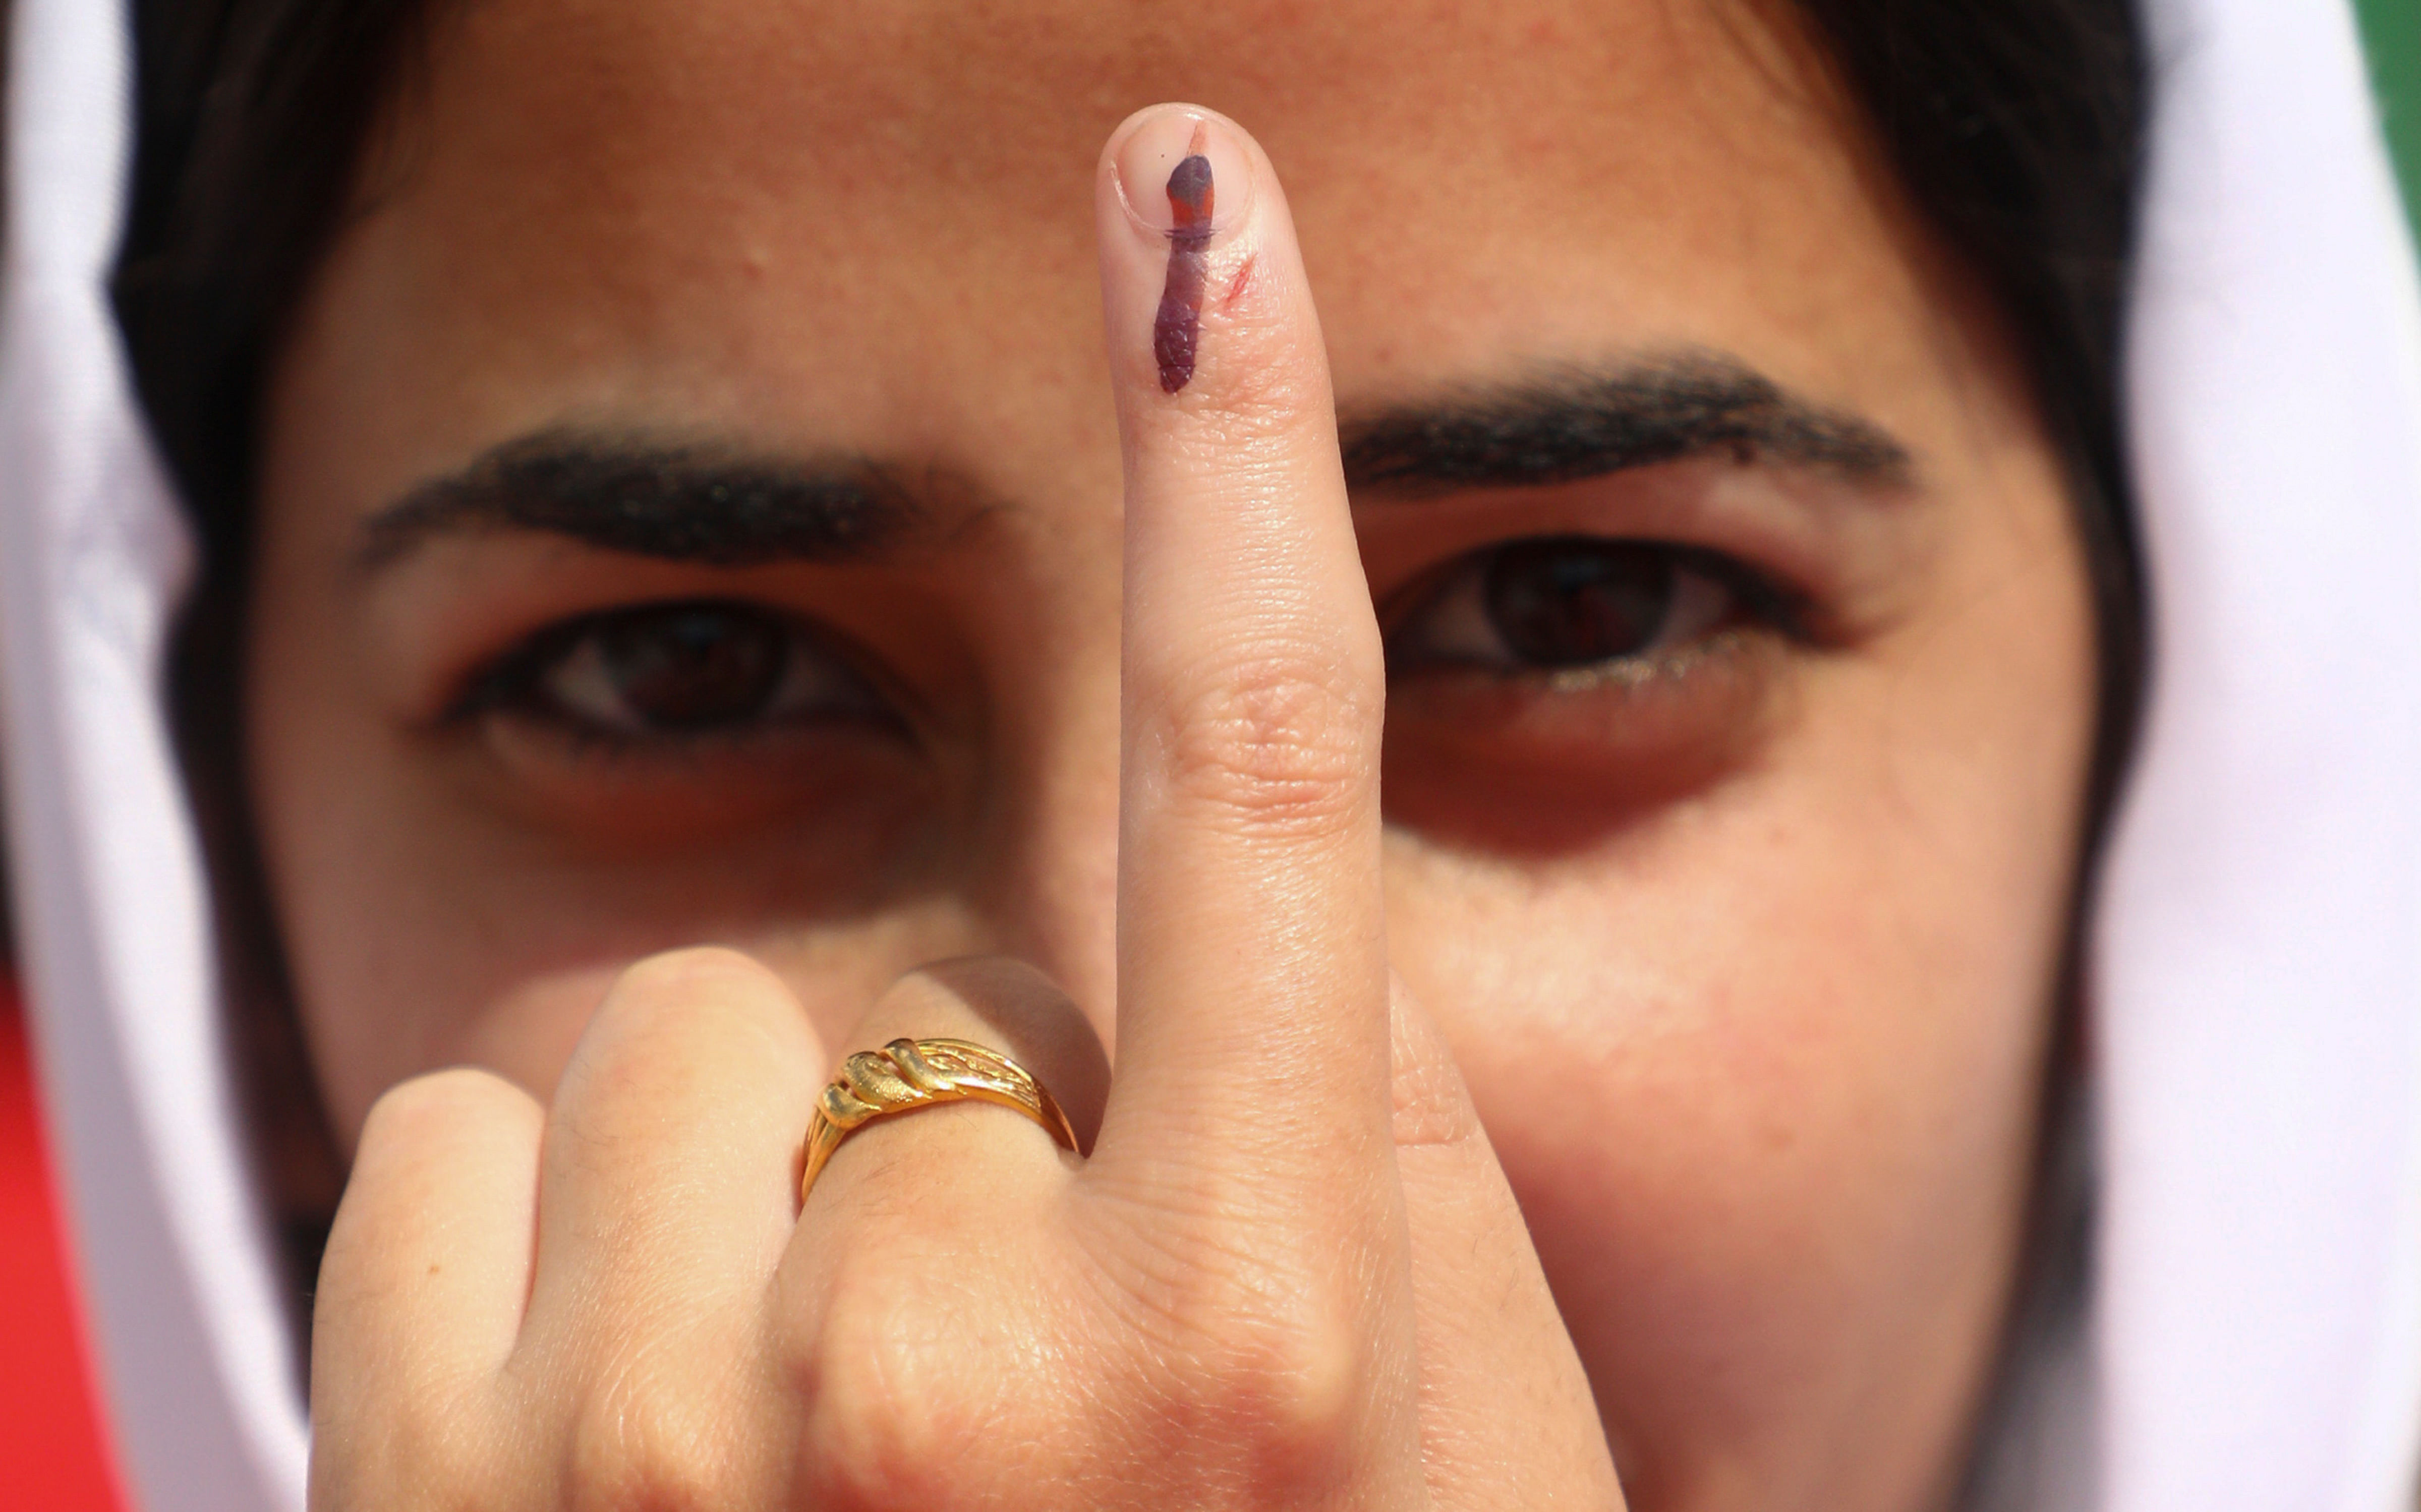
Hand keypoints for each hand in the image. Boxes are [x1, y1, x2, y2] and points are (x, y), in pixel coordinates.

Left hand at [308, 104, 1622, 1509]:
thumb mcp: (1453, 1429)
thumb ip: (1338, 1118)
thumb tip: (1233, 870)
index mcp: (1266, 1357)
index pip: (1258, 779)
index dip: (1241, 448)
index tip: (1196, 194)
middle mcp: (951, 1407)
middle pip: (901, 964)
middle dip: (963, 1111)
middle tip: (1026, 1374)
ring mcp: (653, 1489)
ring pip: (657, 1042)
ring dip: (753, 1173)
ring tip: (841, 1426)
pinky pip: (453, 1143)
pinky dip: (548, 1245)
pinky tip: (653, 1446)